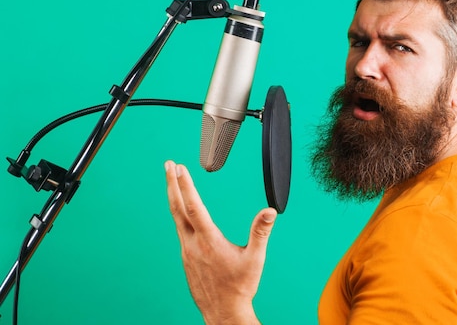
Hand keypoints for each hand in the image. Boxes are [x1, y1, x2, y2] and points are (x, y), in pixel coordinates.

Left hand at [165, 160, 276, 324]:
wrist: (223, 312)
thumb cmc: (240, 287)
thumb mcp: (255, 258)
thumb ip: (261, 231)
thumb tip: (270, 211)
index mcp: (209, 241)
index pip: (194, 207)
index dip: (186, 186)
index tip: (180, 168)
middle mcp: (193, 244)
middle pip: (178, 208)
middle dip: (172, 184)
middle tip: (168, 165)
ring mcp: (187, 252)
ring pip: (177, 219)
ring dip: (174, 197)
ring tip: (172, 182)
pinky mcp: (186, 258)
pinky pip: (180, 231)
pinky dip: (179, 214)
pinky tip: (182, 212)